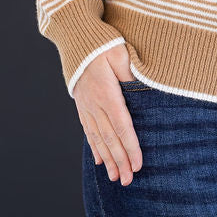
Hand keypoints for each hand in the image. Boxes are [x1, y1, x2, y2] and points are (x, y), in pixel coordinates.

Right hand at [74, 44, 143, 185]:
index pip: (122, 126)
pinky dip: (95, 147)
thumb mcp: (120, 53)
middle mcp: (94, 104)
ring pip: (98, 138)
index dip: (130, 147)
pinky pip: (88, 130)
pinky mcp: (81, 104)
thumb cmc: (101, 42)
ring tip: (116, 177)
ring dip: (108, 159)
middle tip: (129, 180)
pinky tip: (100, 161)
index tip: (138, 165)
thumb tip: (141, 89)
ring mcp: (86, 105)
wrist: (74, 36)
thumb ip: (130, 73)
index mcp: (106, 93)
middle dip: (120, 161)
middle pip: (109, 138)